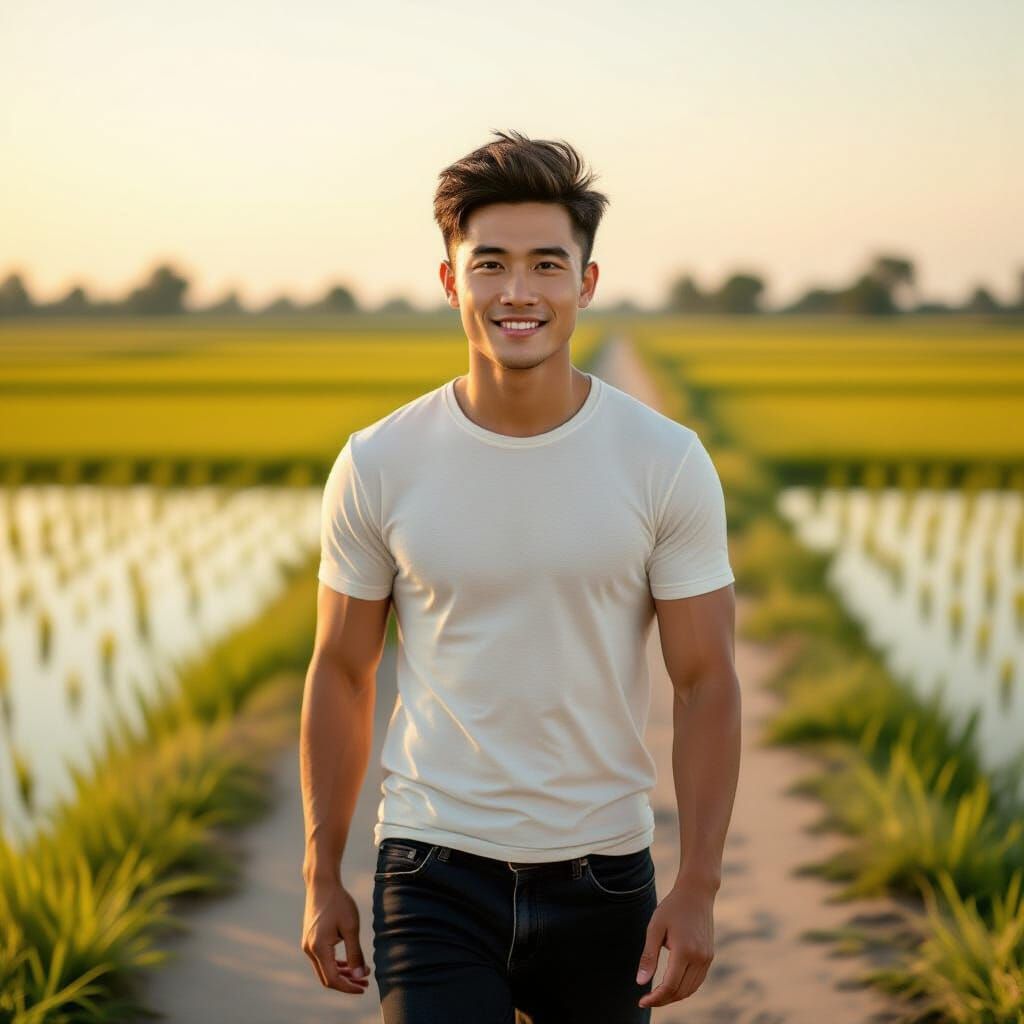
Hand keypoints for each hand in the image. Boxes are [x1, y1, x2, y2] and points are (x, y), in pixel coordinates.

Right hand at [301, 877, 370, 994]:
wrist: (322, 884)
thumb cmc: (338, 902)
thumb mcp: (351, 927)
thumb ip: (355, 953)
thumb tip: (360, 976)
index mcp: (318, 948)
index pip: (332, 979)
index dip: (348, 987)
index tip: (364, 987)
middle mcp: (309, 949)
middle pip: (327, 977)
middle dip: (346, 982)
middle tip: (365, 983)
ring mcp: (307, 945)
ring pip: (324, 968)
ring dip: (341, 973)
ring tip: (360, 974)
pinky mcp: (310, 939)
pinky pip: (322, 959)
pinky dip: (335, 964)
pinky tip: (348, 963)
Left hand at [635, 879, 714, 1007]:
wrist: (697, 893)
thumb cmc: (672, 908)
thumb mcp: (655, 928)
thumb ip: (649, 956)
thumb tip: (640, 982)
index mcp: (684, 951)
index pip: (669, 986)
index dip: (655, 998)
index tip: (641, 1001)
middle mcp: (699, 958)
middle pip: (680, 991)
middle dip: (663, 1000)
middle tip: (646, 999)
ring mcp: (707, 958)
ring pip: (691, 989)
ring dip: (674, 996)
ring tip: (657, 994)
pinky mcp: (709, 956)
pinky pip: (697, 981)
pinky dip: (684, 988)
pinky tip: (672, 985)